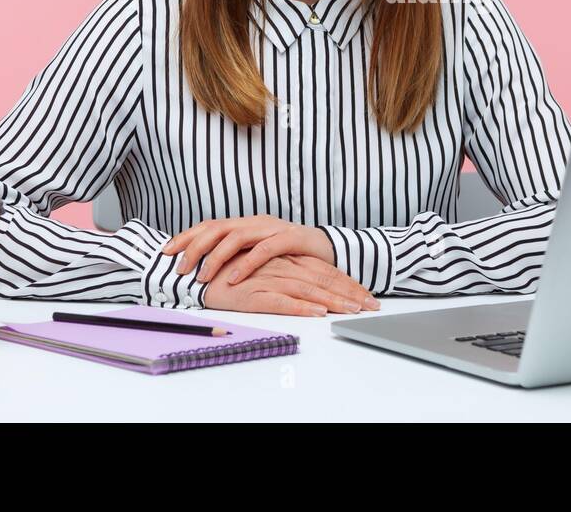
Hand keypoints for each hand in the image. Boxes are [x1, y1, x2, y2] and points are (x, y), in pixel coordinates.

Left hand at [162, 215, 335, 286]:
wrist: (328, 248)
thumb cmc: (289, 254)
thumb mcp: (258, 253)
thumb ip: (236, 255)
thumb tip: (203, 268)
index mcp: (244, 224)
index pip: (208, 226)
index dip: (185, 236)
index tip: (165, 251)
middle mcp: (254, 223)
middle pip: (216, 228)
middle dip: (193, 247)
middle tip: (178, 268)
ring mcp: (272, 228)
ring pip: (236, 236)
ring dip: (215, 257)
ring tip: (202, 276)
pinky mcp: (289, 238)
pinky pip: (264, 249)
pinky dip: (246, 264)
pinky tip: (234, 278)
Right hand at [201, 250, 378, 316]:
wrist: (197, 272)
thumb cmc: (231, 272)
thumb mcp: (266, 269)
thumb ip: (289, 273)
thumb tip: (314, 290)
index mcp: (288, 259)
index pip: (326, 271)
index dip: (349, 283)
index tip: (368, 297)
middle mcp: (283, 266)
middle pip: (324, 279)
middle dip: (351, 293)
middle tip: (373, 307)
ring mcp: (270, 278)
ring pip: (309, 290)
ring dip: (334, 301)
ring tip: (354, 311)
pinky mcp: (254, 292)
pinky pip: (282, 300)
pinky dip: (301, 307)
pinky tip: (317, 313)